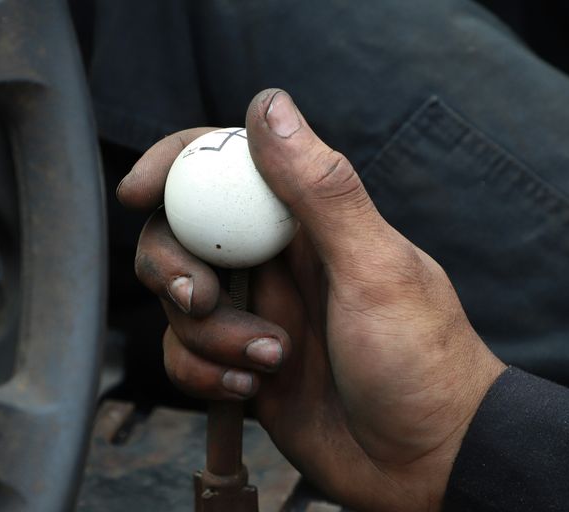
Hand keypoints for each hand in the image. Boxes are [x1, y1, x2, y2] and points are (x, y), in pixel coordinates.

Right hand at [118, 89, 505, 510]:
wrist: (429, 463)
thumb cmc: (422, 364)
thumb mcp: (375, 270)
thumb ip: (322, 189)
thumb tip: (269, 105)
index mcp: (308, 222)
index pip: (225, 166)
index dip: (174, 167)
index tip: (139, 191)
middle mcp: (275, 262)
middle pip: (182, 235)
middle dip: (175, 267)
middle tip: (203, 298)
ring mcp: (256, 315)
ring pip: (180, 303)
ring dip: (208, 336)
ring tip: (271, 360)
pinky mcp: (241, 366)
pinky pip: (186, 357)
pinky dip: (205, 375)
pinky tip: (254, 388)